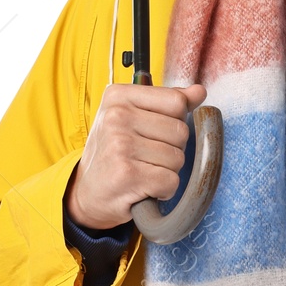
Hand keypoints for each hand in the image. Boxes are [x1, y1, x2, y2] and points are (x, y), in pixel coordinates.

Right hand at [65, 82, 206, 229]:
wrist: (87, 193)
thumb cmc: (113, 153)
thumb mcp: (132, 118)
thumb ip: (167, 103)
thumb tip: (199, 92)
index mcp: (118, 96)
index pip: (176, 101)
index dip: (174, 121)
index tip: (153, 132)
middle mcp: (117, 116)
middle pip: (180, 131)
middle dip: (172, 149)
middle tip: (145, 157)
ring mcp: (120, 145)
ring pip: (177, 158)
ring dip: (167, 171)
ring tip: (143, 171)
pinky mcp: (127, 174)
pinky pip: (170, 181)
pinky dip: (163, 190)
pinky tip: (144, 187)